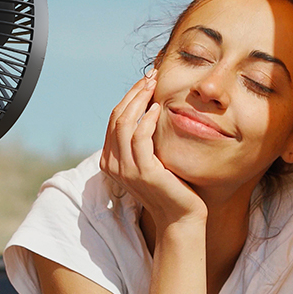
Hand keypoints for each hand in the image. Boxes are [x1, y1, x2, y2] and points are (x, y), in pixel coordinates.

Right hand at [100, 70, 206, 229]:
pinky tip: (158, 109)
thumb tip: (150, 108)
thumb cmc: (171, 187)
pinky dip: (147, 120)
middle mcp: (113, 165)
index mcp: (111, 160)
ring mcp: (126, 170)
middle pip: (116, 118)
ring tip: (154, 86)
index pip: (114, 120)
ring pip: (125, 124)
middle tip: (150, 76)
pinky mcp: (142, 172)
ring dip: (139, 100)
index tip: (146, 80)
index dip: (129, 97)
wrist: (181, 217)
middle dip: (133, 93)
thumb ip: (143, 140)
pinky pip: (140, 138)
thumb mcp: (152, 159)